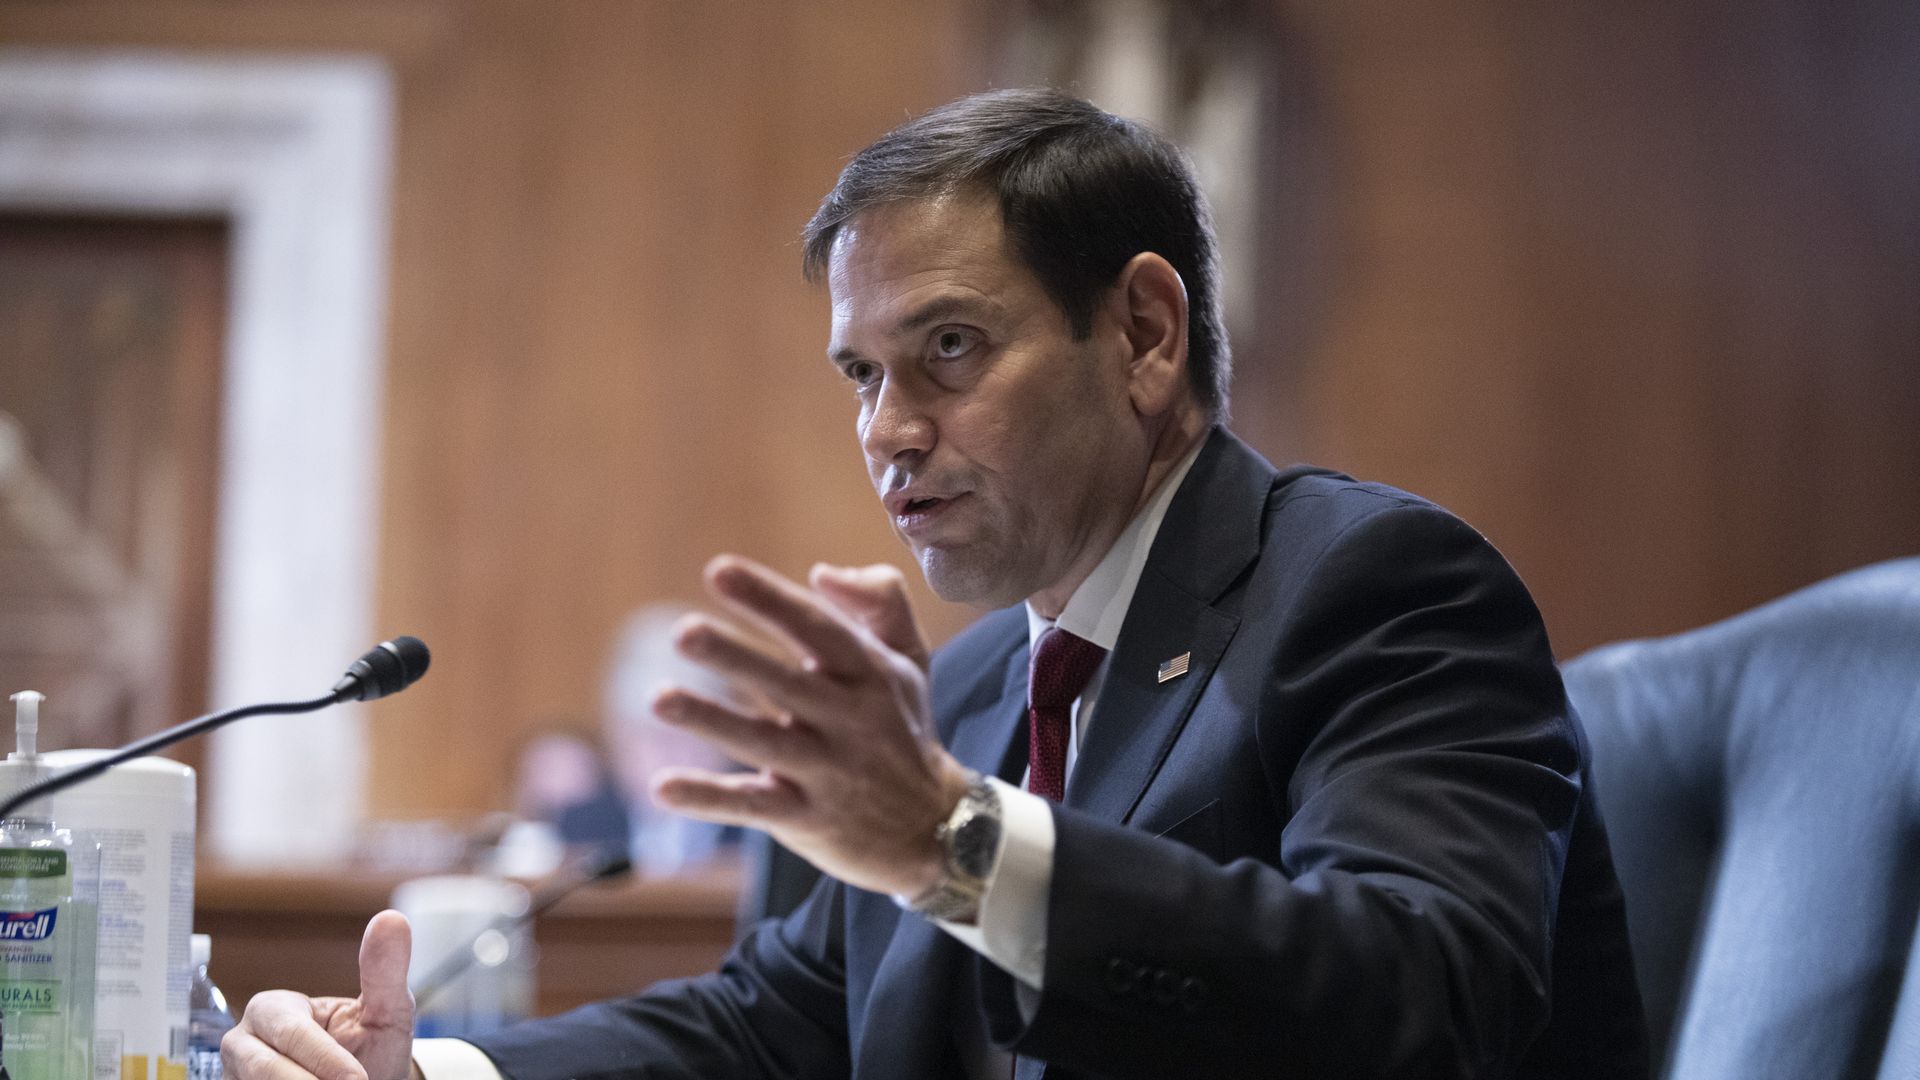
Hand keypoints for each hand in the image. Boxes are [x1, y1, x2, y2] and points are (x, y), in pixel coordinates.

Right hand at [223, 910, 417, 1079]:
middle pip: (265, 1068)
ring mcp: (234, 1075)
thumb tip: (392, 920)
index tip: (357, 1077)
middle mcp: (243, 1042)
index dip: (326, 1058)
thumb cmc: (372, 1049)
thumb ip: (385, 972)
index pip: (292, 1033)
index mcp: (273, 1009)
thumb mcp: (385, 1012)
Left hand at [651, 555, 971, 898]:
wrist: (934, 831)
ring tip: (659, 699)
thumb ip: (881, 600)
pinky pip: (753, 806)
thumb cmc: (904, 729)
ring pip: (764, 743)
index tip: (719, 571)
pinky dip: (709, 799)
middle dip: (735, 657)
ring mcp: (829, 774)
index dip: (771, 599)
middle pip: (787, 684)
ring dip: (712, 721)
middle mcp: (851, 721)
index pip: (819, 629)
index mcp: (871, 675)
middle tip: (682, 632)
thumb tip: (821, 573)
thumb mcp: (911, 659)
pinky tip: (662, 789)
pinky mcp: (807, 820)